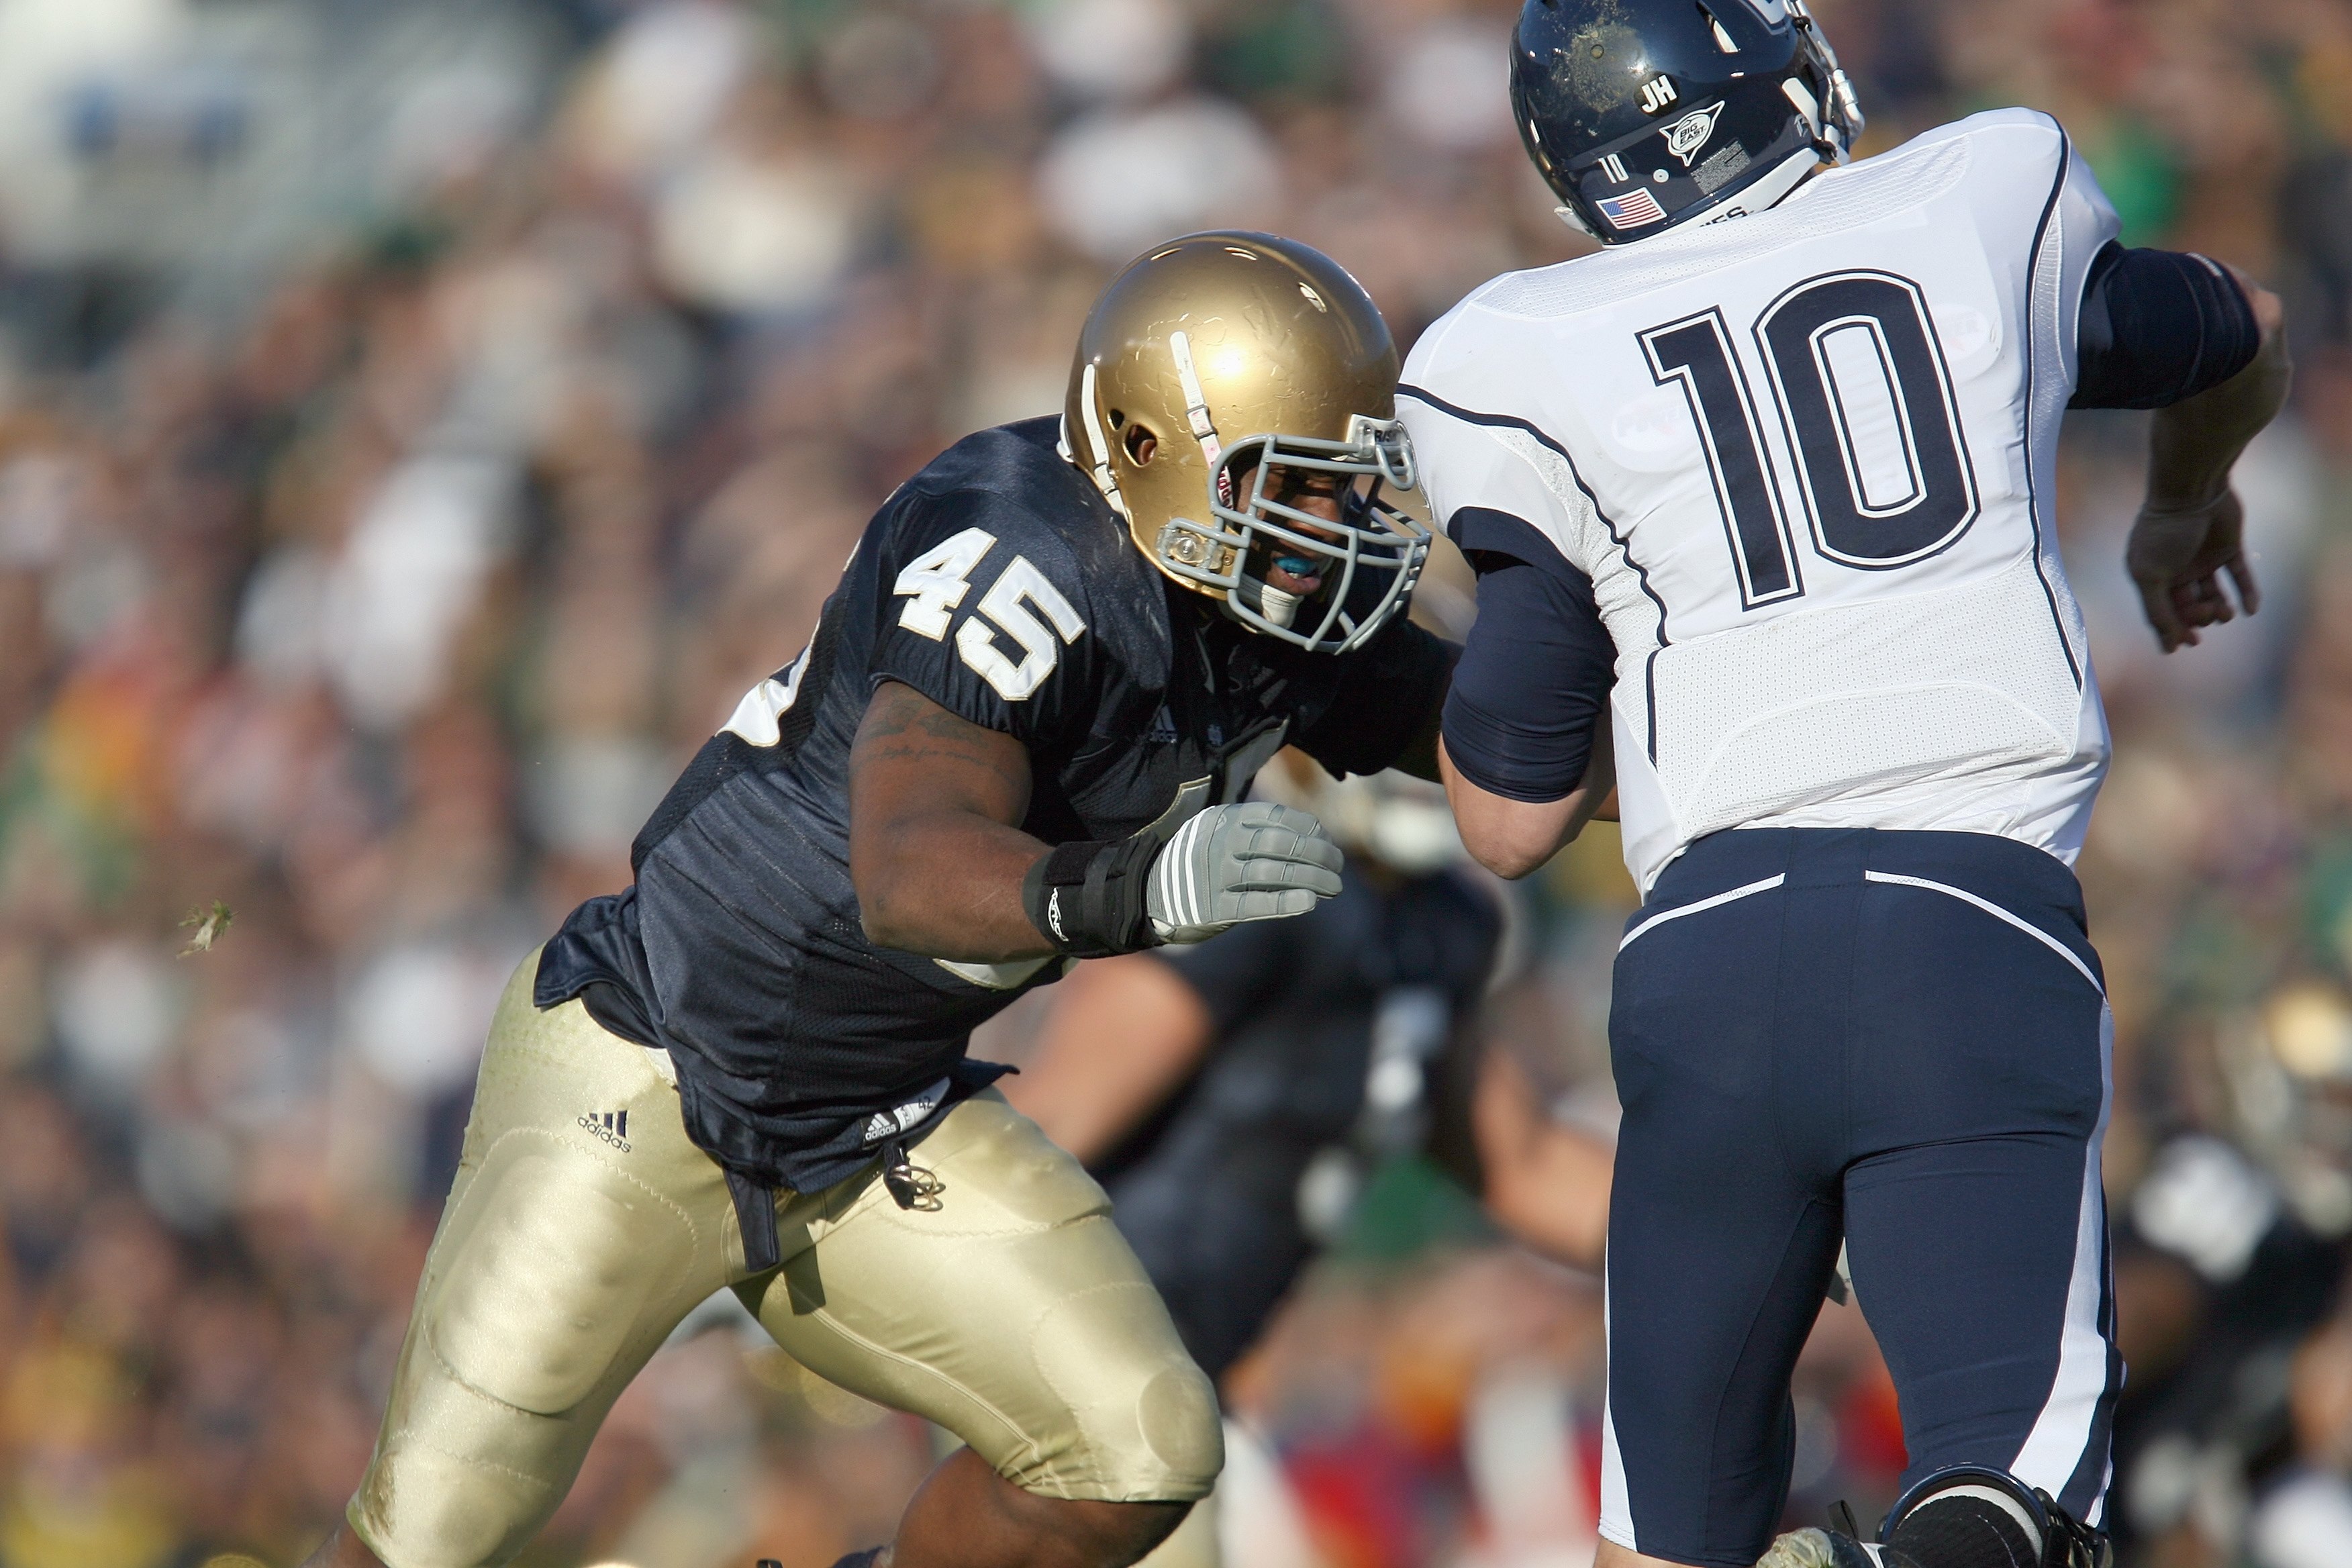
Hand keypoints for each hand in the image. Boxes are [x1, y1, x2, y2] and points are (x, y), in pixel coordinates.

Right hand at [1147, 802, 1342, 943]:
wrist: (1148, 891)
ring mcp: (1214, 875)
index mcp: (1222, 819)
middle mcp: (1219, 843)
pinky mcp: (1212, 907)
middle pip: (1280, 844)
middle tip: (1338, 866)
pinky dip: (1284, 902)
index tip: (1326, 840)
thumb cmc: (1199, 861)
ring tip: (1333, 887)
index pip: (1275, 816)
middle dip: (1317, 854)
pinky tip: (1309, 902)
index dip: (1307, 828)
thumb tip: (1317, 837)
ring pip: (1274, 873)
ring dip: (1311, 879)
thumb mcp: (1219, 831)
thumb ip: (1257, 830)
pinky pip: (1255, 904)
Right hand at [2126, 486, 2259, 652]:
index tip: (2188, 642)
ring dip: (2220, 610)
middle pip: (2188, 607)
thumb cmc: (2165, 532)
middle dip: (2198, 618)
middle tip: (2207, 614)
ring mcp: (2203, 558)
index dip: (2174, 631)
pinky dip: (2247, 593)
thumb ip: (2157, 610)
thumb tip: (2169, 646)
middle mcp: (2176, 569)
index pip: (2162, 612)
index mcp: (2152, 576)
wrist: (2192, 489)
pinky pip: (2240, 576)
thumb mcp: (2151, 575)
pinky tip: (2250, 610)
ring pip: (2213, 595)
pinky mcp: (2229, 548)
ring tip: (2225, 612)